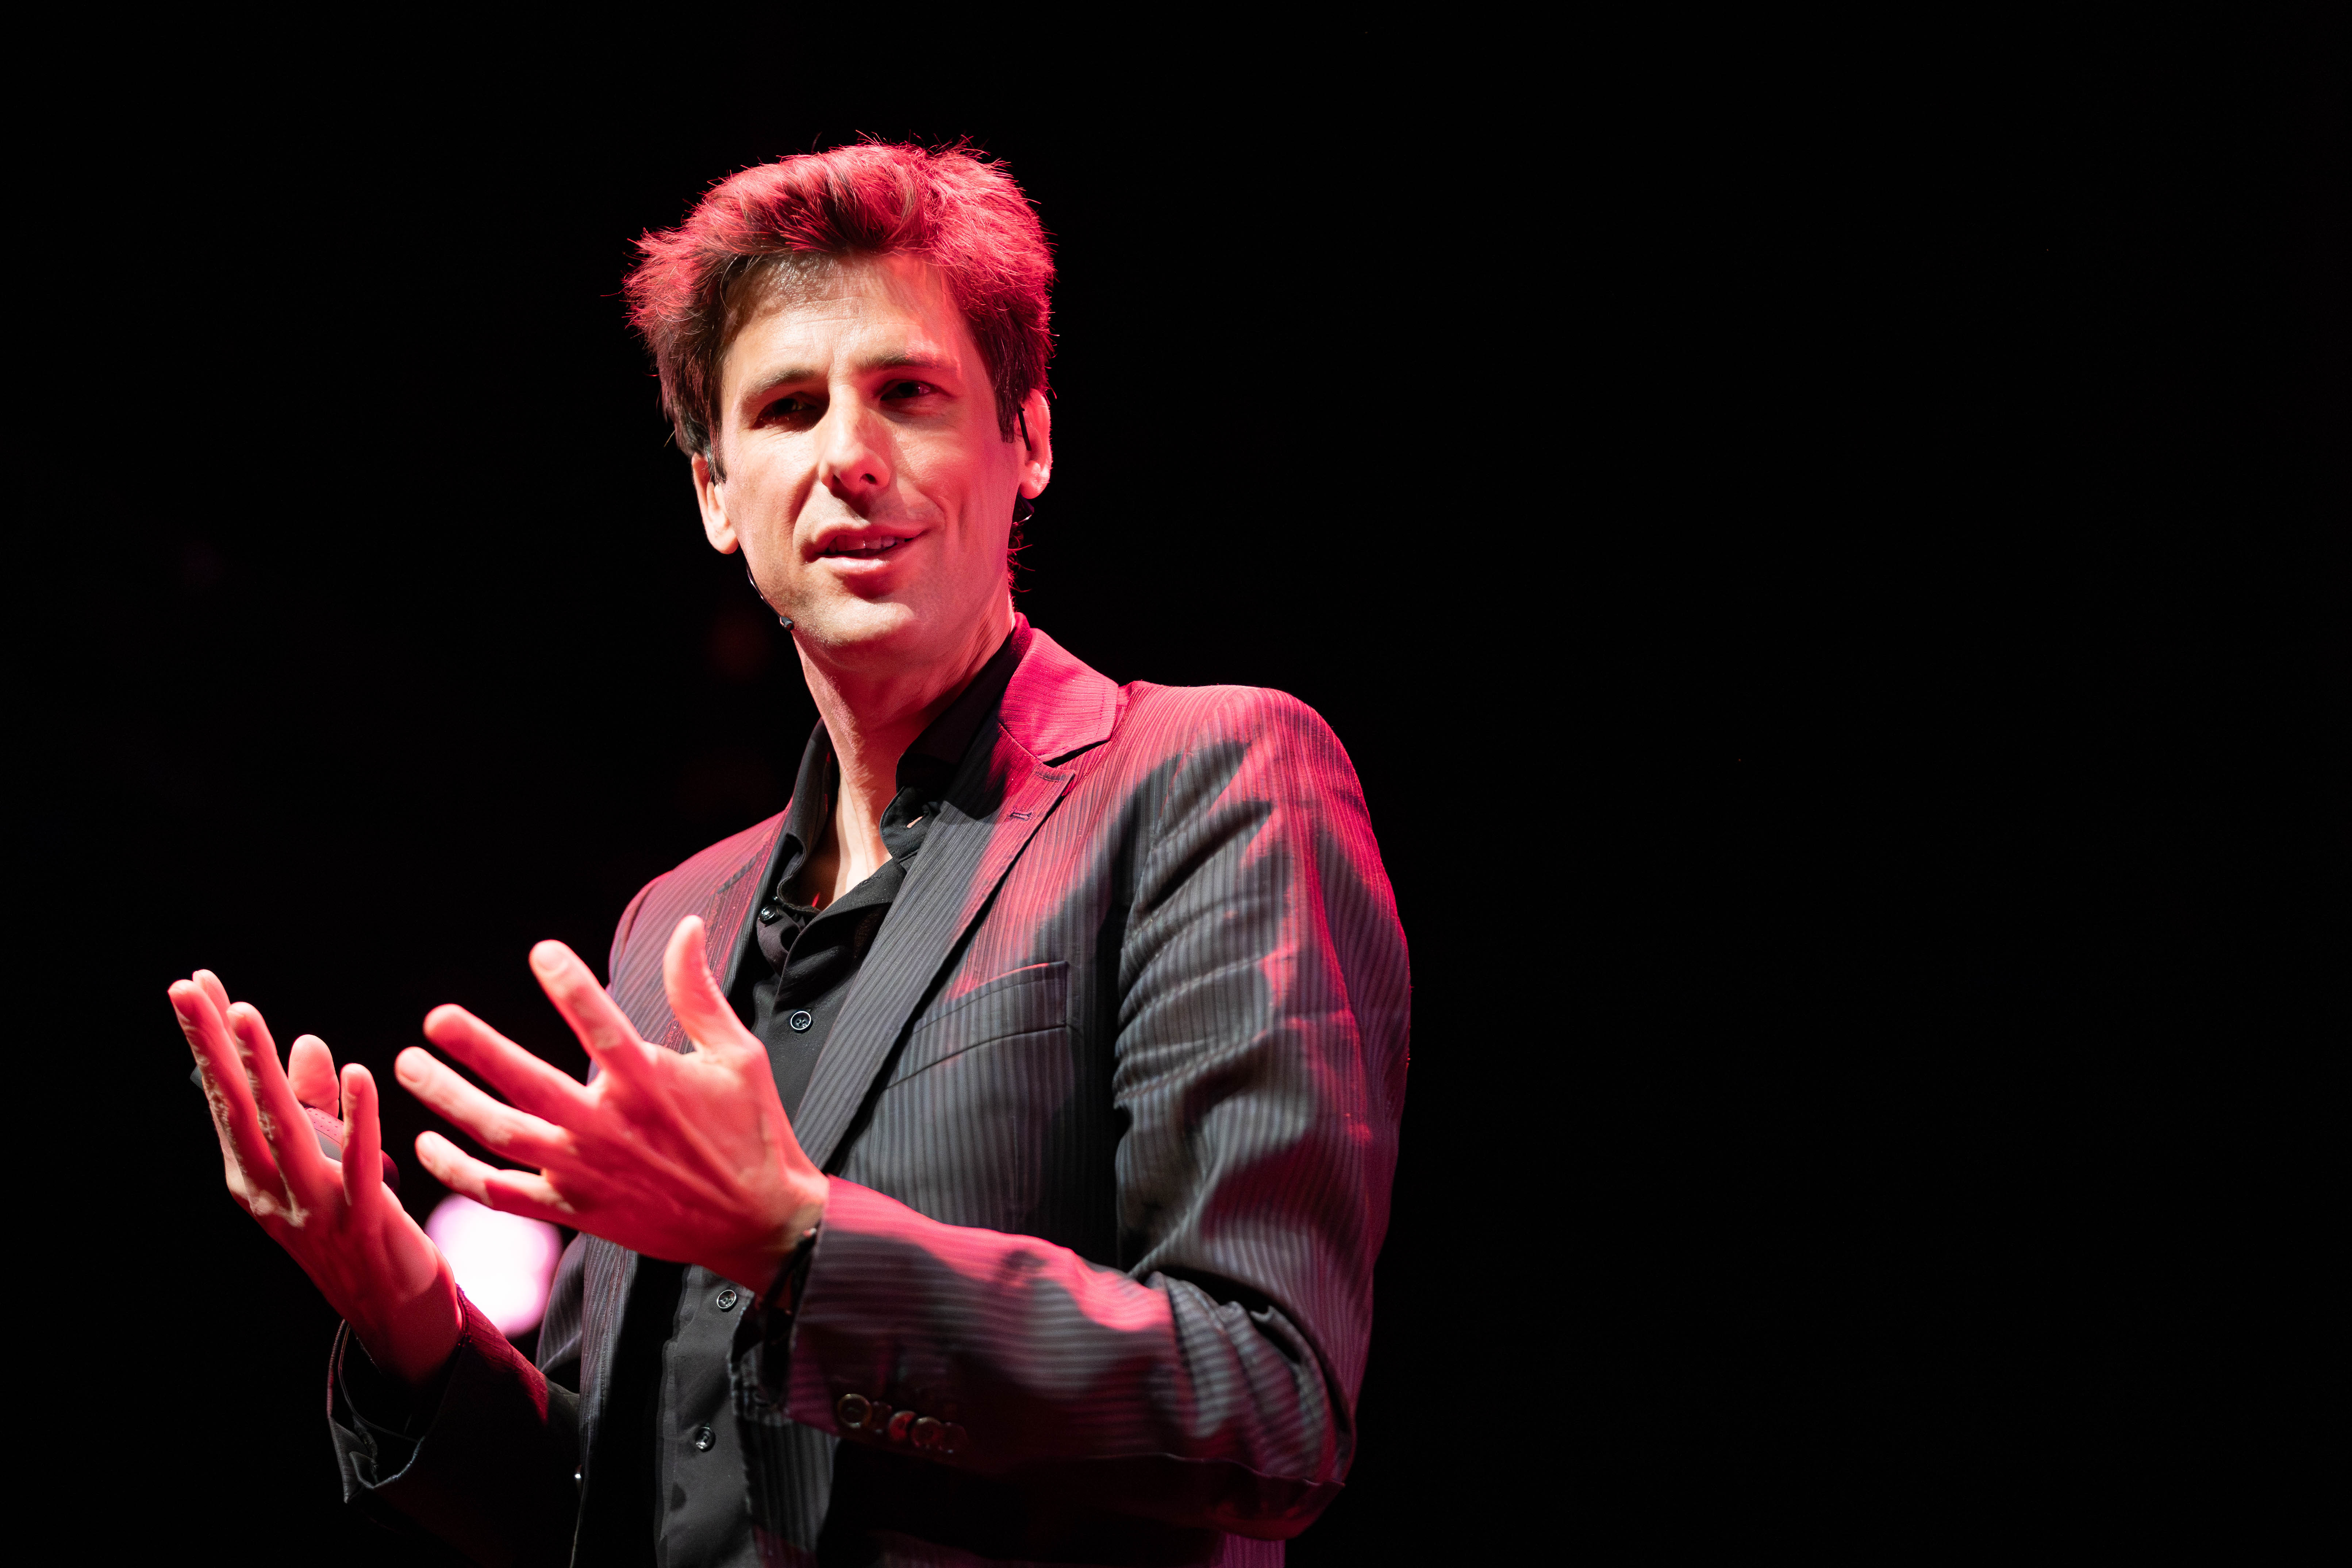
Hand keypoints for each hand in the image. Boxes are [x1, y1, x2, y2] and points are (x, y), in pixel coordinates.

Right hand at [171, 972, 461, 1386]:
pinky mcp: (366, 1221)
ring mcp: (315, 1209)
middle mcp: (272, 1191)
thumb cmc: (358, 1226)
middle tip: (189, 989)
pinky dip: (357, 1118)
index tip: (191, 985)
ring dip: (264, 1071)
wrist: (395, 1312)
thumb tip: (306, 1041)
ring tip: (246, 1015)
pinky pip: (359, 1163)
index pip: (226, 1096)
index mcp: (255, 1175)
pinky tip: (356, 1074)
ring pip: (284, 1130)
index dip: (208, 1043)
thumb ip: (316, 1105)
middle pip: (237, 1107)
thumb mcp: (327, 1162)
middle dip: (213, 1046)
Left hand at [398, 916, 827, 1294]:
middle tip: (436, 1018)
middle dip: (476, 1048)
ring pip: (500, 1135)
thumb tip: (689, 927)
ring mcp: (586, 1174)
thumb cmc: (750, 1132)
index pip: (600, 1026)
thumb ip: (698, 992)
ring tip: (410, 1066)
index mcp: (651, 1085)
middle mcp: (610, 1129)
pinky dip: (457, 1172)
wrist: (759, 1224)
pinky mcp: (576, 1211)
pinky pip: (500, 1194)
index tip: (542, 952)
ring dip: (449, 1100)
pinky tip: (426, 1144)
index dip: (569, 986)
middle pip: (527, 1084)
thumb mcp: (738, 1054)